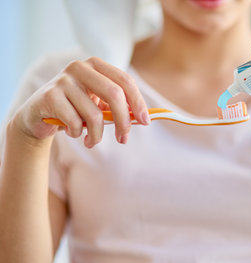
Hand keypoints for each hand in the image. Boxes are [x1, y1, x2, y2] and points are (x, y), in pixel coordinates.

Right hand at [12, 57, 149, 147]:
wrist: (37, 116)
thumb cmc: (75, 109)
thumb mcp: (98, 105)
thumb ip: (118, 107)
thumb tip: (142, 118)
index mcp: (96, 65)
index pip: (125, 81)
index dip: (138, 102)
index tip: (146, 122)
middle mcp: (80, 67)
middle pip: (114, 94)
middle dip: (123, 121)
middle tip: (124, 139)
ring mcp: (63, 80)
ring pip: (94, 115)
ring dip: (97, 135)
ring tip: (92, 141)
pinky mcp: (50, 96)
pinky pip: (75, 122)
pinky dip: (78, 134)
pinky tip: (73, 133)